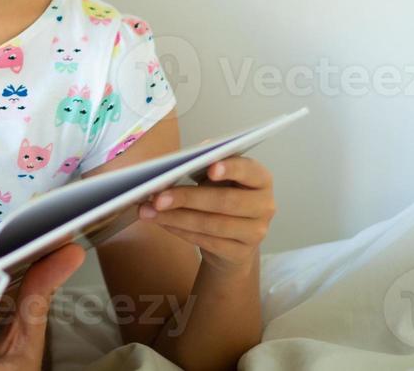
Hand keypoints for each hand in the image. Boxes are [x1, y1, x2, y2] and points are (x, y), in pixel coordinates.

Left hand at [138, 155, 275, 272]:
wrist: (232, 237)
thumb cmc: (221, 195)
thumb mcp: (215, 178)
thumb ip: (203, 165)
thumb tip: (180, 160)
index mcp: (260, 179)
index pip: (250, 170)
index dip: (231, 169)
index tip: (209, 167)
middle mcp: (265, 206)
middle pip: (226, 201)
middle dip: (188, 198)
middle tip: (157, 197)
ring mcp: (256, 232)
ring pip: (213, 225)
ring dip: (176, 217)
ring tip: (149, 211)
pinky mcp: (241, 253)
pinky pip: (207, 242)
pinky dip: (180, 231)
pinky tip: (162, 222)